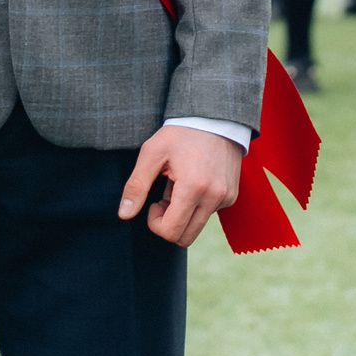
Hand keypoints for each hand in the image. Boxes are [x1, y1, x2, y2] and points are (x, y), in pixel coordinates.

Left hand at [119, 126, 242, 247]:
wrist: (215, 117)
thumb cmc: (180, 133)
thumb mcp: (152, 153)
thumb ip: (136, 186)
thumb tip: (124, 215)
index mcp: (193, 188)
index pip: (171, 232)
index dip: (155, 223)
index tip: (153, 203)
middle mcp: (214, 197)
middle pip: (185, 238)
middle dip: (169, 224)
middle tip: (164, 198)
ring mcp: (226, 197)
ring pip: (197, 226)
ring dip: (183, 214)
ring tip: (180, 186)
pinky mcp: (231, 195)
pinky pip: (209, 214)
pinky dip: (197, 206)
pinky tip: (194, 181)